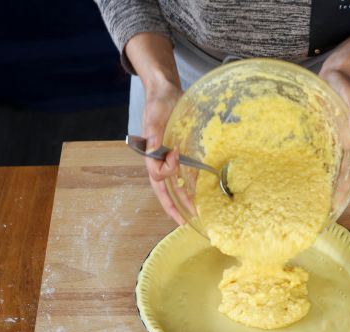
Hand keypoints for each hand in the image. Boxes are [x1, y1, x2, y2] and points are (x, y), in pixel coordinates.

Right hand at [142, 81, 184, 223]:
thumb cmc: (158, 102)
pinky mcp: (179, 155)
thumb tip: (153, 147)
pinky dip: (190, 188)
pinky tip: (200, 197)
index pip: (157, 174)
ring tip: (194, 215)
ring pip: (173, 186)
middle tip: (185, 221)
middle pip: (164, 189)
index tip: (177, 153)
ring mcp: (169, 160)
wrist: (166, 92)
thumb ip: (153, 131)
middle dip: (174, 206)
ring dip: (183, 201)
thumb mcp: (155, 114)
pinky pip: (183, 176)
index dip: (167, 169)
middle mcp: (158, 160)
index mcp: (150, 153)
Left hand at [318, 67, 349, 192]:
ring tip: (328, 198)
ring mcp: (343, 137)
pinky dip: (330, 167)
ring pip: (344, 162)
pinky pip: (334, 154)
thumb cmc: (343, 82)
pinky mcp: (333, 134)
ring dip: (339, 179)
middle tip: (336, 203)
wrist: (337, 74)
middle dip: (348, 184)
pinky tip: (320, 177)